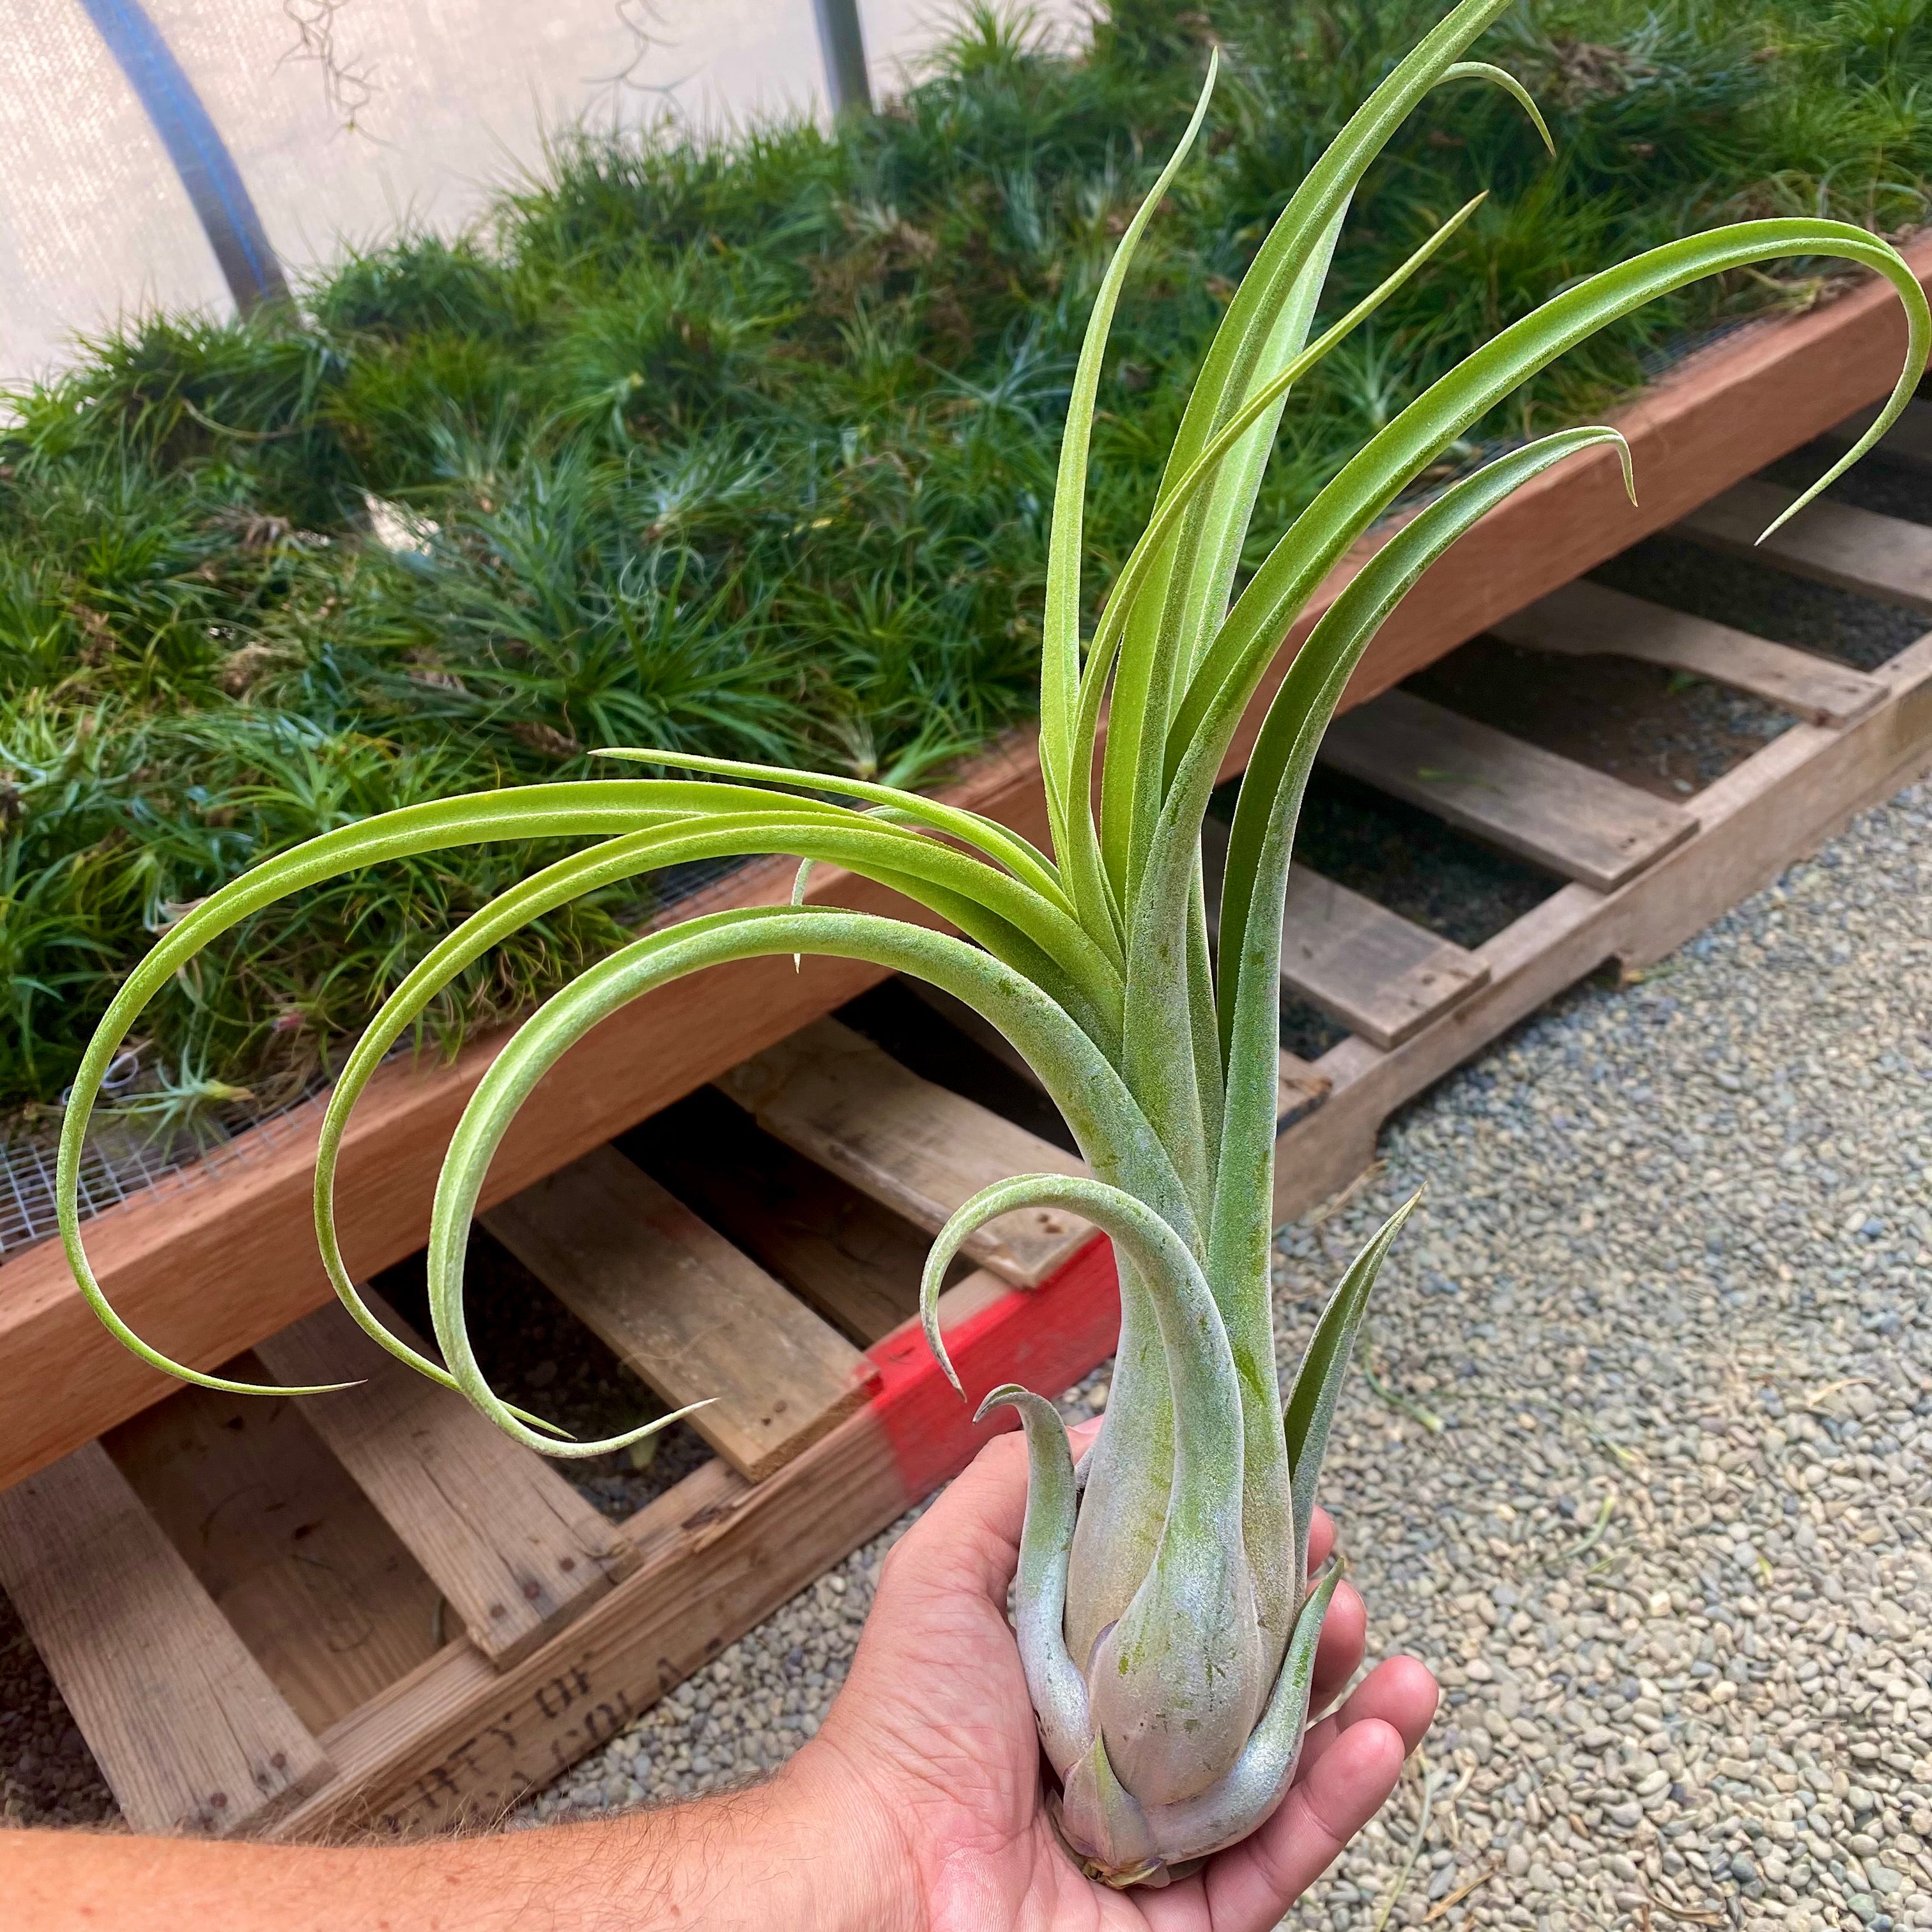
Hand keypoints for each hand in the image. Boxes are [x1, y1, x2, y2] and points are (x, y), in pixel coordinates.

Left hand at [785, 1418, 1438, 1931]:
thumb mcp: (947, 1570)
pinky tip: (1380, 1737)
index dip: (1242, 1567)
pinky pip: (1276, 1861)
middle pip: (1243, 1697)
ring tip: (1403, 1667)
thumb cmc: (902, 1725)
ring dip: (1352, 1717)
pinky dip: (1337, 1803)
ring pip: (1280, 1781)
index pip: (1183, 1618)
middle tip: (1345, 1586)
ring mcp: (1157, 1845)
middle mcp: (1120, 1761)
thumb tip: (1109, 1420)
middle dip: (1311, 1640)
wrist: (882, 1880)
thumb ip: (1025, 1493)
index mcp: (1072, 1681)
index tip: (1291, 1512)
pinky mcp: (1184, 1926)